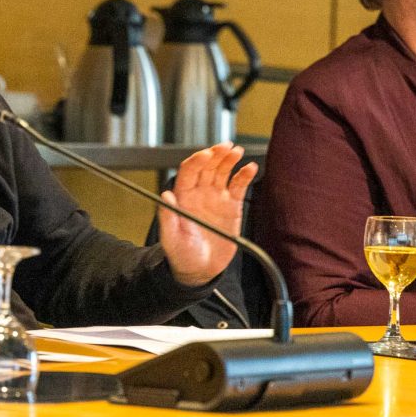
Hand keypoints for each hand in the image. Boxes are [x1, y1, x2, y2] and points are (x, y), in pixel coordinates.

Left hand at [158, 142, 257, 286]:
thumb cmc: (181, 254)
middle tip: (226, 146)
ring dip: (229, 160)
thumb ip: (168, 216)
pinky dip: (244, 176)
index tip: (206, 155)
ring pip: (222, 172)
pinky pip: (238, 187)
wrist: (199, 270)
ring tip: (237, 151)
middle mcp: (200, 194)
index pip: (189, 172)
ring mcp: (216, 198)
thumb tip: (165, 195)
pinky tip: (250, 167)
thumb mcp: (171, 237)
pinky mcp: (231, 207)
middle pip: (207, 167)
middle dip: (216, 154)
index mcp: (183, 197)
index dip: (197, 161)